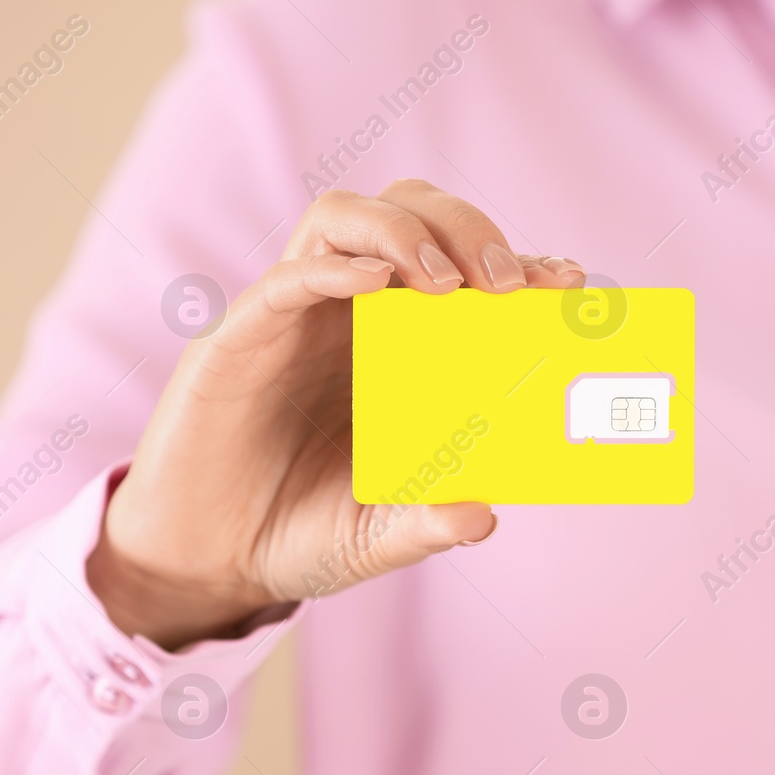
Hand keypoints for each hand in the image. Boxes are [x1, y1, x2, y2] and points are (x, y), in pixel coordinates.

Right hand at [86, 179, 585, 649]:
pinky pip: (288, 276)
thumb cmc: (295, 535)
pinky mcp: (240, 336)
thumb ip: (426, 524)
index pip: (462, 270)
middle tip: (508, 284)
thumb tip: (485, 516)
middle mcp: (348, 315)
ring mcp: (293, 317)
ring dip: (405, 230)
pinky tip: (374, 286)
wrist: (206, 562)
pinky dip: (335, 267)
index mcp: (395, 346)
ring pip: (345, 216)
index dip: (518, 263)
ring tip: (448, 283)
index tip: (568, 283)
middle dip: (468, 228)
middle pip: (410, 213)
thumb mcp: (376, 536)